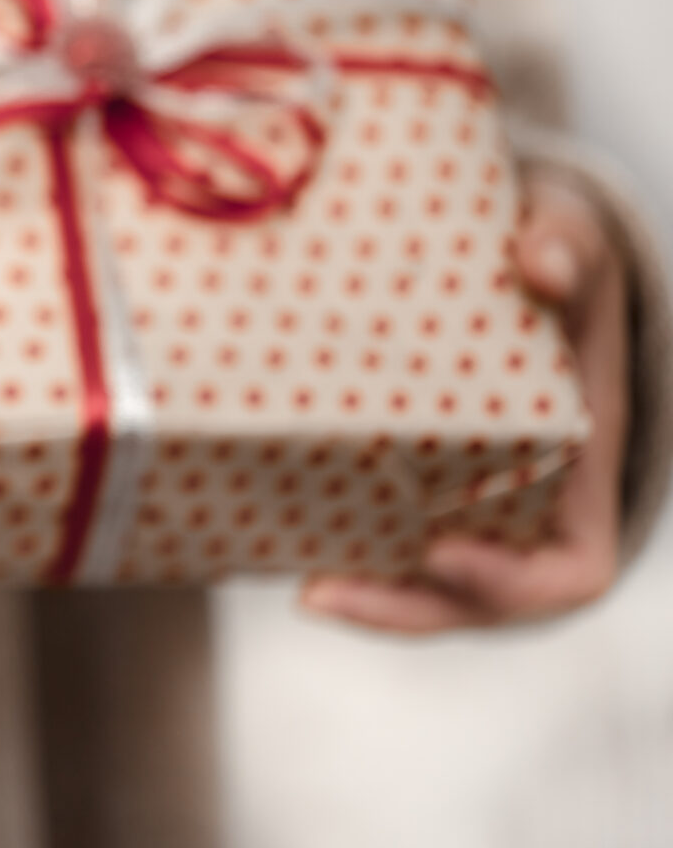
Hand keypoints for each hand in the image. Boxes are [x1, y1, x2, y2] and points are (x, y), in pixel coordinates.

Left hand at [302, 175, 631, 632]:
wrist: (500, 247)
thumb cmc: (549, 253)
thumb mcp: (573, 238)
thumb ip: (566, 245)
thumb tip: (540, 262)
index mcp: (580, 471)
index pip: (568, 569)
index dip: (513, 583)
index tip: (444, 552)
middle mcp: (520, 505)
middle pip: (473, 598)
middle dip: (406, 609)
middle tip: (321, 592)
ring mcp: (458, 503)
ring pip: (415, 584)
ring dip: (362, 598)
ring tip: (298, 586)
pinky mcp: (400, 482)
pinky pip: (372, 538)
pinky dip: (328, 547)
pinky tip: (266, 539)